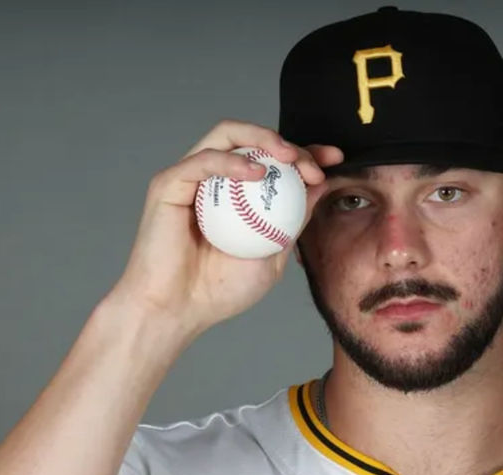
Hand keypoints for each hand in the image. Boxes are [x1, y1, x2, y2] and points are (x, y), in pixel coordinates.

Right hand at [109, 119, 342, 335]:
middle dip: (289, 145)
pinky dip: (232, 161)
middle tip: (311, 164)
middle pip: (253, 139)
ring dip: (263, 138)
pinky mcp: (169, 184)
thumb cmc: (219, 290)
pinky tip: (256, 172)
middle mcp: (214, 180)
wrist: (177, 311)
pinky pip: (203, 160)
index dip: (304, 153)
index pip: (274, 161)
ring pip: (227, 135)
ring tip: (288, 157)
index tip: (333, 159)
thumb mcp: (272, 254)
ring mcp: (191, 179)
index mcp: (239, 196)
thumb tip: (320, 186)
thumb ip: (293, 220)